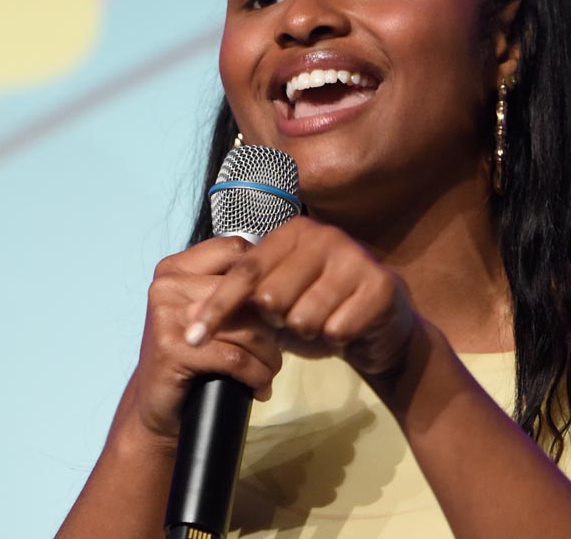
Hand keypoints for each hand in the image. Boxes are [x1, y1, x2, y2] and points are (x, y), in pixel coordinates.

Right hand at [130, 236, 282, 443]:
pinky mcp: (172, 351)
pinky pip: (235, 359)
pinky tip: (260, 387)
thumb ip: (229, 287)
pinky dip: (257, 375)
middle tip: (276, 349)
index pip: (236, 251)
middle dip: (272, 325)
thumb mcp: (205, 311)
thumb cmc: (191, 355)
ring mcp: (167, 317)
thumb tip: (281, 274)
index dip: (264, 277)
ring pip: (246, 328)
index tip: (273, 306)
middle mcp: (167, 286)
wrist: (156, 407)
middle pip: (247, 294)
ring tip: (271, 370)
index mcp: (175, 268)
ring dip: (269, 355)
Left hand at [186, 217, 418, 378]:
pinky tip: (347, 329)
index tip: (192, 337)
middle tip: (294, 321)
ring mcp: (355, 257)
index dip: (217, 307)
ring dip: (308, 332)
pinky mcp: (381, 286)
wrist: (379, 327)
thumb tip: (189, 316)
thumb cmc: (319, 310)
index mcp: (292, 232)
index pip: (244, 272)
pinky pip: (336, 328)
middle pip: (271, 297)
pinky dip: (336, 338)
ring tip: (322, 323)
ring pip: (303, 317)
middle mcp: (324, 236)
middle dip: (277, 322)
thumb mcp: (276, 302)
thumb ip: (240, 301)